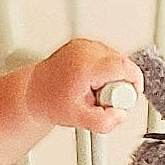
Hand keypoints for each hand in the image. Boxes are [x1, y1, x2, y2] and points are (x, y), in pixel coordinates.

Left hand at [26, 39, 142, 133]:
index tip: (124, 101)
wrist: (33, 91)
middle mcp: (86, 49)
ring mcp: (85, 44)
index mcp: (86, 65)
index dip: (132, 87)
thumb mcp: (77, 119)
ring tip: (92, 90)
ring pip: (117, 60)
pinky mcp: (85, 43)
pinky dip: (105, 71)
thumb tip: (121, 114)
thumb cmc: (50, 103)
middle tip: (100, 99)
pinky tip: (90, 82)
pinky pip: (108, 57)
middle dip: (120, 86)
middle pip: (123, 65)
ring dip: (112, 78)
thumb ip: (103, 121)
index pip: (125, 69)